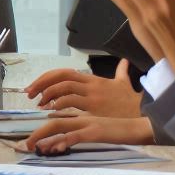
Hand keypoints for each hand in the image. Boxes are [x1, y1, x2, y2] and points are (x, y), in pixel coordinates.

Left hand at [21, 113, 155, 153]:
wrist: (141, 126)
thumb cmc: (122, 129)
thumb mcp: (99, 130)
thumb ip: (82, 133)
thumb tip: (64, 142)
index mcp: (82, 117)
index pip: (56, 120)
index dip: (42, 129)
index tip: (31, 141)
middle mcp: (82, 118)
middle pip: (53, 122)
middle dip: (37, 133)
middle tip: (25, 146)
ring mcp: (88, 124)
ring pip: (59, 126)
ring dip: (44, 137)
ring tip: (33, 147)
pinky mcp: (95, 132)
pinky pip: (75, 136)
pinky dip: (63, 141)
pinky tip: (54, 148)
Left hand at [25, 59, 141, 117]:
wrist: (145, 113)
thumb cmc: (132, 101)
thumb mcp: (124, 83)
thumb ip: (121, 72)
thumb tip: (124, 61)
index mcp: (92, 79)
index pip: (64, 72)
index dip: (47, 77)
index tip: (34, 86)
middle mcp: (90, 85)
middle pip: (60, 77)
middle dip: (42, 84)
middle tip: (29, 94)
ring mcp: (93, 96)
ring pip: (64, 88)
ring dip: (48, 95)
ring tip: (39, 104)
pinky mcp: (95, 109)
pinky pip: (73, 104)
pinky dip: (59, 105)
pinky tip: (52, 110)